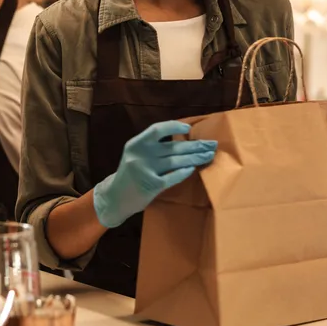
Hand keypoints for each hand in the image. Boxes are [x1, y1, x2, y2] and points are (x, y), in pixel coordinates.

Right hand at [92, 120, 216, 228]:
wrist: (114, 198)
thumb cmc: (130, 175)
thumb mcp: (136, 155)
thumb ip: (153, 147)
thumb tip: (184, 138)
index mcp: (135, 144)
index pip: (157, 129)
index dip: (174, 126)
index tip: (189, 129)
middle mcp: (140, 155)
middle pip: (173, 147)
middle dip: (195, 145)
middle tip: (211, 144)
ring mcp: (146, 170)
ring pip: (177, 161)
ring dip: (195, 158)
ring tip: (208, 156)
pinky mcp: (152, 185)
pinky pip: (173, 176)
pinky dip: (184, 172)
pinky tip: (193, 168)